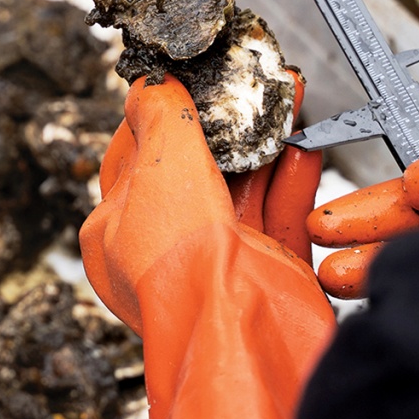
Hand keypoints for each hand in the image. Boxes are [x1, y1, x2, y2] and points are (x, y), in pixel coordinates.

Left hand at [79, 75, 332, 418]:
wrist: (238, 331)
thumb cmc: (180, 263)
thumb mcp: (159, 168)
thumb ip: (159, 119)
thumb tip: (149, 87)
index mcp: (115, 233)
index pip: (130, 162)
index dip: (155, 118)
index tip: (177, 86)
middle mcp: (161, 251)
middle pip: (192, 171)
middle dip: (222, 126)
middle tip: (242, 88)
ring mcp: (213, 262)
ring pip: (240, 189)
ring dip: (262, 144)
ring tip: (283, 98)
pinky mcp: (262, 273)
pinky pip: (277, 216)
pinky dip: (291, 180)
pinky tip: (303, 146)